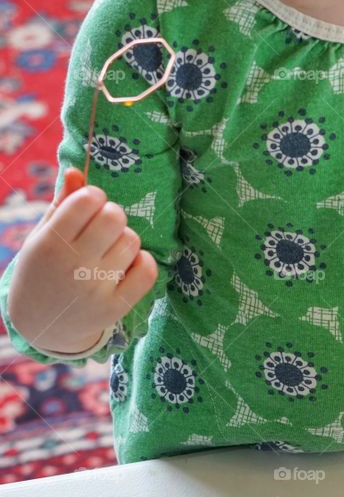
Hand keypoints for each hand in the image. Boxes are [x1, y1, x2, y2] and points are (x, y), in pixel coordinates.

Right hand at [7, 168, 157, 353]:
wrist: (41, 325)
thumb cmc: (43, 270)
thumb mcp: (42, 237)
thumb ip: (62, 204)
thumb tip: (76, 171)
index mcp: (49, 243)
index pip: (87, 200)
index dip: (94, 197)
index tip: (89, 207)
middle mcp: (72, 266)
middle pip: (114, 217)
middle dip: (111, 214)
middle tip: (102, 228)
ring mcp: (95, 289)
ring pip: (132, 241)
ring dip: (124, 240)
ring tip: (108, 251)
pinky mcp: (115, 307)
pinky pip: (148, 271)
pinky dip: (143, 263)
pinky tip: (128, 265)